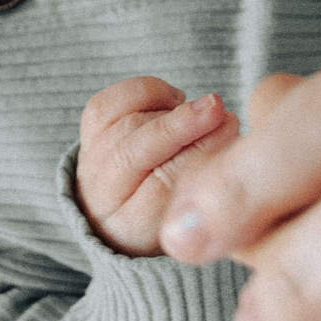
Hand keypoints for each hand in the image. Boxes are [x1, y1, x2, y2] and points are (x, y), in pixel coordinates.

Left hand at [75, 77, 242, 255]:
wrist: (131, 216)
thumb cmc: (180, 212)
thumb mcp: (203, 212)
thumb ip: (211, 178)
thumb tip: (225, 128)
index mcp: (135, 229)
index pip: (159, 190)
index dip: (197, 153)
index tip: (230, 130)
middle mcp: (104, 197)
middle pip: (132, 155)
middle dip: (179, 125)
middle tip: (218, 110)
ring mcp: (92, 163)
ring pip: (123, 125)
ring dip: (167, 110)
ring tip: (199, 113)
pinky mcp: (91, 133)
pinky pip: (109, 103)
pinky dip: (145, 92)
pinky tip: (172, 100)